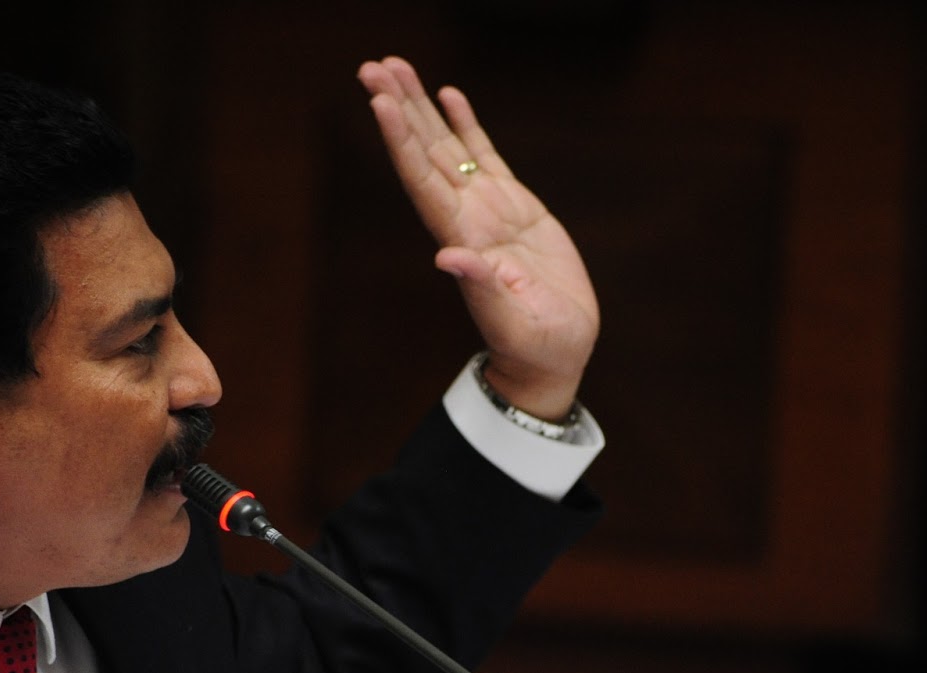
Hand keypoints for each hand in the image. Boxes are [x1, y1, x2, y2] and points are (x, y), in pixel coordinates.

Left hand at [358, 57, 598, 420]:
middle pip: (425, 152)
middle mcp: (466, 218)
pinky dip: (466, 124)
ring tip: (397, 66)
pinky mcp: (515, 208)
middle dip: (400, 109)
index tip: (379, 101)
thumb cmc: (535, 345)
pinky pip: (484, 155)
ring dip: (421, 108)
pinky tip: (449, 96)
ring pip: (447, 146)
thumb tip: (447, 257)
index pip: (422, 179)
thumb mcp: (512, 320)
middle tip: (373, 65)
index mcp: (462, 239)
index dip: (401, 140)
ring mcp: (488, 210)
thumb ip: (481, 287)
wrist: (553, 353)